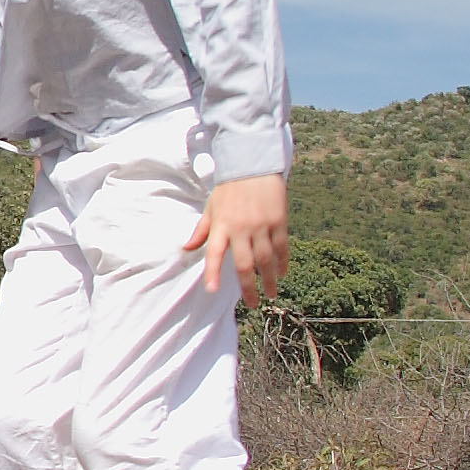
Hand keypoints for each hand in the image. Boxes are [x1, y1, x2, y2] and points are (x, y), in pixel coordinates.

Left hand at [187, 173, 288, 302]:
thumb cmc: (229, 188)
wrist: (253, 165)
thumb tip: (186, 248)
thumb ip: (201, 230)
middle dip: (248, 288)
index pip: (214, 253)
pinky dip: (282, 263)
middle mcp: (241, 228)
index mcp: (221, 225)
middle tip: (252, 304)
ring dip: (268, 280)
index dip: (212, 273)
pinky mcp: (279, 221)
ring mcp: (261, 225)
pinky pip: (281, 247)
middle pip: (244, 264)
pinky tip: (282, 274)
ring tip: (270, 294)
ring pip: (265, 260)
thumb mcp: (211, 207)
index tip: (212, 290)